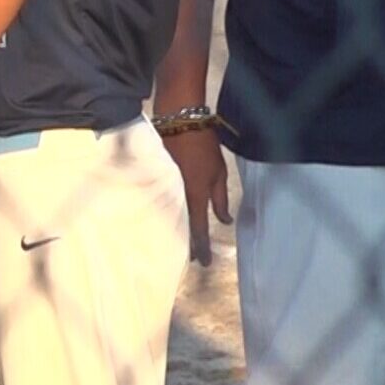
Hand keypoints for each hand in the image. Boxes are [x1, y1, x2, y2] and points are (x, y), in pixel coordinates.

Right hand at [162, 128, 230, 264]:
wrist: (179, 121)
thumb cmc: (204, 144)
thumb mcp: (219, 172)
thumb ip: (220, 199)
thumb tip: (225, 220)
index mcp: (195, 195)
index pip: (199, 229)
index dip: (202, 248)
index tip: (206, 263)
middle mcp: (178, 196)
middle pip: (183, 227)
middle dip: (190, 244)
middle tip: (195, 259)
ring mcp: (166, 188)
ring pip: (173, 217)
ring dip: (179, 232)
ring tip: (184, 246)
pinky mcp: (159, 179)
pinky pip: (165, 202)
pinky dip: (170, 214)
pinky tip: (172, 221)